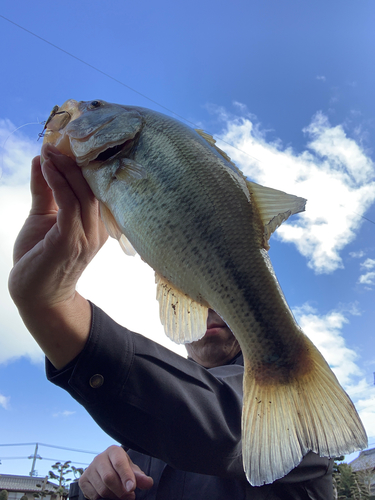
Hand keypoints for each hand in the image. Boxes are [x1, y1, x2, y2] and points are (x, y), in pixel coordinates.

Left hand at [8, 144, 107, 367]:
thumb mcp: (42, 217)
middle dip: (75, 160)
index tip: (68, 140)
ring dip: (65, 168)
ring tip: (50, 149)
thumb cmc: (40, 258)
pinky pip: (69, 206)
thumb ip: (45, 191)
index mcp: (96, 223)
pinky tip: (48, 168)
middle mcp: (97, 230)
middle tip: (58, 139)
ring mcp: (87, 237)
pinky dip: (59, 183)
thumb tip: (42, 160)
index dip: (83, 163)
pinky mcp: (71, 242)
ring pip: (83, 194)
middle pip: (93, 186)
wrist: (37, 297)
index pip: (96, 187)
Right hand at [79, 446, 152, 499]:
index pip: (119, 463)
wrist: (104, 469)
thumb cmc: (121, 469)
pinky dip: (103, 499)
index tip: (132, 488)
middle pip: (109, 478)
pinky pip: (93, 495)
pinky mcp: (83, 481)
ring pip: (102, 489)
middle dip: (120, 490)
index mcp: (113, 451)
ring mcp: (89, 469)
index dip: (126, 476)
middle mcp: (99, 458)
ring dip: (113, 496)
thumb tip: (148, 483)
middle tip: (130, 496)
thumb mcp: (132, 469)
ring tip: (121, 495)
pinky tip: (109, 494)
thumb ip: (140, 477)